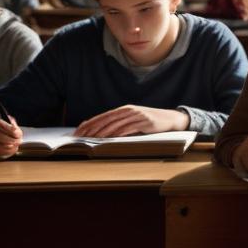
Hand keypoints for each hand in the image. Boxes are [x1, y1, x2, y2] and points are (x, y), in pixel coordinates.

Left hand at [74, 105, 188, 137]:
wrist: (170, 119)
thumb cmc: (150, 122)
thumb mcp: (133, 120)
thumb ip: (120, 124)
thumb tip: (102, 133)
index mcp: (123, 109)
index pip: (102, 117)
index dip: (89, 124)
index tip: (78, 132)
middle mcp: (128, 110)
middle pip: (106, 119)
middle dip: (92, 128)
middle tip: (80, 136)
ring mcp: (137, 115)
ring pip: (115, 124)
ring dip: (102, 131)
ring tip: (92, 138)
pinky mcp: (145, 122)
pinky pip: (129, 128)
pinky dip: (118, 133)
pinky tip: (111, 138)